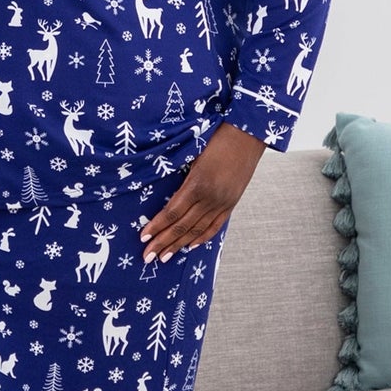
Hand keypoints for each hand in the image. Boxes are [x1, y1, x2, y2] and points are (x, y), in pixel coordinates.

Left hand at [139, 122, 265, 262]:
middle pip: (182, 226)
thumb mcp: (193, 154)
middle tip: (148, 256)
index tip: (143, 238)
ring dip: (179, 245)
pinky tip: (190, 246)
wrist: (248, 134)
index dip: (156, 226)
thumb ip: (181, 178)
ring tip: (165, 257)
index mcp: (197, 183)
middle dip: (163, 243)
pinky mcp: (232, 203)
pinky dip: (202, 237)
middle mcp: (210, 197)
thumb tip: (163, 197)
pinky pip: (216, 225)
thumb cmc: (216, 137)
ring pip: (198, 229)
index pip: (172, 212)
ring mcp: (223, 202)